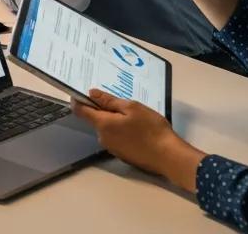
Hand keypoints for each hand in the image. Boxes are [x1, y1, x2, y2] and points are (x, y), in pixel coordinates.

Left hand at [71, 89, 202, 191]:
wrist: (169, 157)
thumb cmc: (151, 129)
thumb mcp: (131, 108)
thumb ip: (109, 101)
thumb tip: (91, 94)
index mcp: (103, 125)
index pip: (80, 111)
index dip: (78, 100)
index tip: (83, 91)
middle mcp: (103, 138)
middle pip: (96, 119)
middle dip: (104, 109)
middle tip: (122, 102)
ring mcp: (113, 148)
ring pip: (107, 128)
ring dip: (114, 120)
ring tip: (134, 116)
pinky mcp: (122, 155)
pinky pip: (116, 137)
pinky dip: (121, 130)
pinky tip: (137, 129)